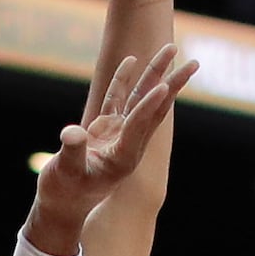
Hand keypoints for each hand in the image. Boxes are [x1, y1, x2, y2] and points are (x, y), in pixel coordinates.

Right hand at [22, 45, 197, 255]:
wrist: (61, 206)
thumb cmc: (63, 193)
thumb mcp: (65, 174)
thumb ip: (71, 152)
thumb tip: (72, 133)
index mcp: (123, 158)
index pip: (139, 126)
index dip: (150, 107)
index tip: (163, 86)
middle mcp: (127, 144)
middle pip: (154, 108)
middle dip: (172, 83)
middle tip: (193, 62)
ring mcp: (117, 135)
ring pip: (140, 98)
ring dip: (155, 74)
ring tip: (171, 49)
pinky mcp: (104, 130)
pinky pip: (118, 100)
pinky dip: (125, 81)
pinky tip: (132, 61)